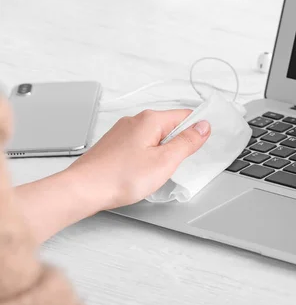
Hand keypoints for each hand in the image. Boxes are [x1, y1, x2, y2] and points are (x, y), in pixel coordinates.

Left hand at [69, 109, 210, 210]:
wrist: (83, 190)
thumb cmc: (119, 177)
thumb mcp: (165, 161)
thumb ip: (187, 142)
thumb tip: (203, 127)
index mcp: (151, 120)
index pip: (186, 115)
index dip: (199, 128)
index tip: (203, 143)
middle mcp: (135, 121)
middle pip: (170, 126)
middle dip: (179, 143)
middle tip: (177, 164)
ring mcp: (123, 132)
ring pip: (155, 137)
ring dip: (163, 152)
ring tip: (158, 171)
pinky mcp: (115, 145)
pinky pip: (141, 145)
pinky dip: (148, 156)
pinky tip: (143, 172)